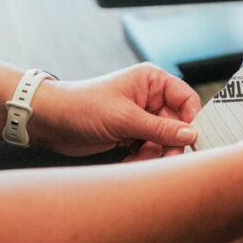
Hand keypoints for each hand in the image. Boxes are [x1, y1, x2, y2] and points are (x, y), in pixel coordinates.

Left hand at [30, 63, 201, 157]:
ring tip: (138, 160)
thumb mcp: (125, 118)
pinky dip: (143, 157)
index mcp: (152, 81)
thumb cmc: (82, 106)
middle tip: (164, 160)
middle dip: (170, 144)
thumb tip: (191, 135)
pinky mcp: (131, 133)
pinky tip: (130, 160)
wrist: (51, 122)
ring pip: (164, 140)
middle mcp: (149, 97)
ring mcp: (140, 116)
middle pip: (177, 124)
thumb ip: (160, 128)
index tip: (189, 141)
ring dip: (154, 154)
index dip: (190, 121)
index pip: (186, 100)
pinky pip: (149, 148)